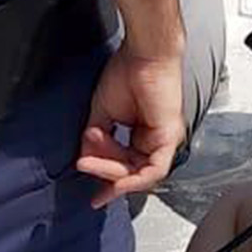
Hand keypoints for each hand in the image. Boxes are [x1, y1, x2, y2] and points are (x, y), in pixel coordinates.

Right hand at [78, 47, 184, 206]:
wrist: (142, 54)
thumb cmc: (126, 73)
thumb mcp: (102, 112)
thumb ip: (95, 138)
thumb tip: (84, 158)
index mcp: (143, 136)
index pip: (127, 167)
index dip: (108, 182)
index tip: (94, 198)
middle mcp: (156, 141)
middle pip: (130, 172)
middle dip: (104, 173)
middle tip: (82, 164)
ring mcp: (164, 141)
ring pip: (139, 174)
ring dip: (111, 172)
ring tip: (88, 161)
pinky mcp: (168, 138)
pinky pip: (153, 170)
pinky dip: (133, 179)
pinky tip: (115, 178)